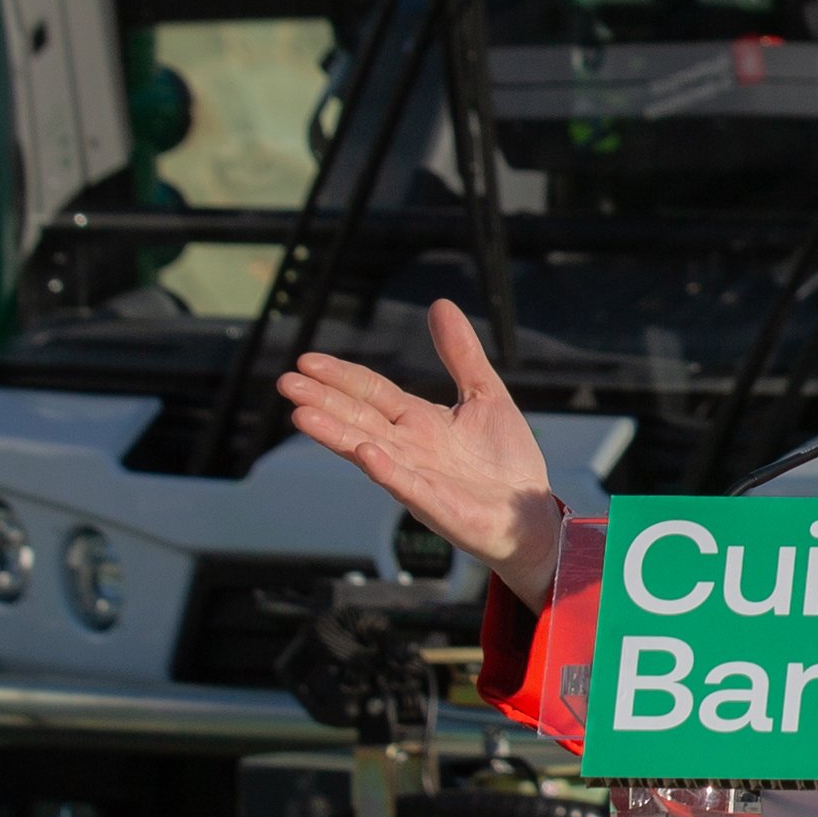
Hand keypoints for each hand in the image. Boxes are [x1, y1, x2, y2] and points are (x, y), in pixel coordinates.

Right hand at [276, 299, 565, 597]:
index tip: (306, 360)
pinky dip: (385, 469)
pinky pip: (406, 486)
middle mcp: (409, 447)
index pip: (370, 392)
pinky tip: (365, 452)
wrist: (531, 512)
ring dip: (336, 434)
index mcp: (418, 421)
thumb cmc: (505, 460)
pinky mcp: (437, 505)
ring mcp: (418, 477)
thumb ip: (461, 354)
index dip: (340, 376)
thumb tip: (439, 304)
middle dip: (322, 401)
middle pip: (358, 418)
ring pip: (368, 450)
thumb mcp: (486, 393)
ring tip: (301, 415)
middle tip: (285, 382)